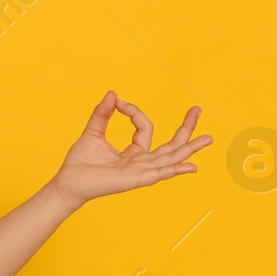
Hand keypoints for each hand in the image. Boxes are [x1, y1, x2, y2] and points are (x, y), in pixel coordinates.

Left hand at [49, 91, 211, 210]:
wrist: (68, 181)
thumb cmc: (80, 162)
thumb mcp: (93, 132)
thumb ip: (103, 114)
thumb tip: (113, 94)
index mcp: (133, 152)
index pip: (145, 127)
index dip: (134, 111)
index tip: (119, 102)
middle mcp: (141, 162)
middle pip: (170, 145)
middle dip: (186, 128)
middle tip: (197, 110)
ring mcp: (140, 171)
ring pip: (170, 158)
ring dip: (189, 148)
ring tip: (208, 138)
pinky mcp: (135, 179)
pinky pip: (158, 173)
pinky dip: (174, 170)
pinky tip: (190, 166)